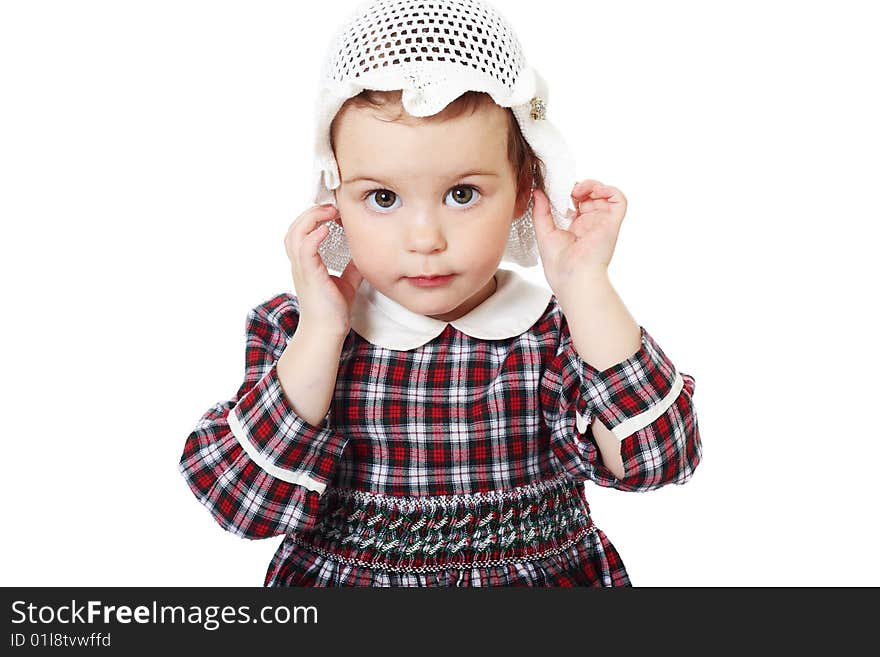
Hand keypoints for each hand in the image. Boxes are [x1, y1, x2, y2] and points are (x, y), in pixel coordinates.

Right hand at [284, 204, 362, 335]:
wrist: (327, 332)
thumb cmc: (333, 311)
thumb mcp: (346, 282)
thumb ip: (350, 267)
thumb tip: (362, 254)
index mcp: (307, 264)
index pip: (302, 233)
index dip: (314, 218)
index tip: (334, 210)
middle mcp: (300, 264)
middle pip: (294, 228)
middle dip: (311, 212)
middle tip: (331, 206)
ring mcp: (302, 269)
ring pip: (295, 234)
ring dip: (311, 218)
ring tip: (329, 212)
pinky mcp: (309, 275)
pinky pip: (305, 249)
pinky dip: (314, 235)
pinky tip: (327, 229)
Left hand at [531, 179, 626, 294]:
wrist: (572, 276)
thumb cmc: (559, 264)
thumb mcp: (544, 232)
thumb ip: (541, 211)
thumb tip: (538, 192)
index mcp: (576, 227)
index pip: (577, 202)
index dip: (569, 192)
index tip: (556, 191)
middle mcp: (591, 224)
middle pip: (591, 195)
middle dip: (579, 186)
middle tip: (567, 191)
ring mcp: (602, 222)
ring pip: (605, 194)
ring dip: (592, 185)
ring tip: (576, 191)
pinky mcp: (612, 223)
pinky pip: (620, 200)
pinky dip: (609, 190)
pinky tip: (594, 192)